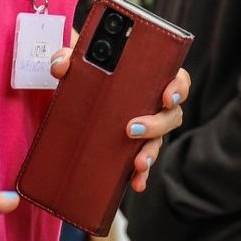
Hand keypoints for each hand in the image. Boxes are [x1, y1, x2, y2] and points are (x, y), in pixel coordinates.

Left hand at [47, 51, 189, 192]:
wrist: (73, 98)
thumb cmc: (88, 73)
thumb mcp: (78, 63)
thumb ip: (68, 57)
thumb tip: (61, 65)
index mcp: (149, 78)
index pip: (177, 79)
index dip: (179, 87)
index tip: (168, 96)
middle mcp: (152, 105)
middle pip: (171, 115)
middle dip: (158, 124)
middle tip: (132, 128)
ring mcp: (145, 129)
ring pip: (158, 142)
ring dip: (150, 153)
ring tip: (137, 163)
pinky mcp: (131, 149)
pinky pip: (142, 164)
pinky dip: (140, 175)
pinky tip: (135, 183)